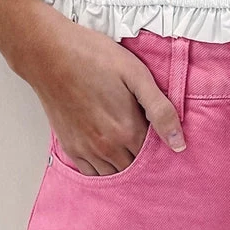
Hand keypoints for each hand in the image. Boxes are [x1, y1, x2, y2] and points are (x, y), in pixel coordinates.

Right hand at [11, 4, 186, 175]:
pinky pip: (91, 173)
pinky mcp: (69, 146)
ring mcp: (85, 149)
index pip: (155, 157)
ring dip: (125, 167)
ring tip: (131, 150)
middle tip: (149, 144)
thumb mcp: (136, 74)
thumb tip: (179, 143)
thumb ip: (161, 109)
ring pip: (113, 175)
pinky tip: (109, 155)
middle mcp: (106, 147)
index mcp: (127, 130)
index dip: (163, 149)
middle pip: (135, 170)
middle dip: (146, 161)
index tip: (165, 140)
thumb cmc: (92, 57)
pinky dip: (103, 170)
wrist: (49, 54)